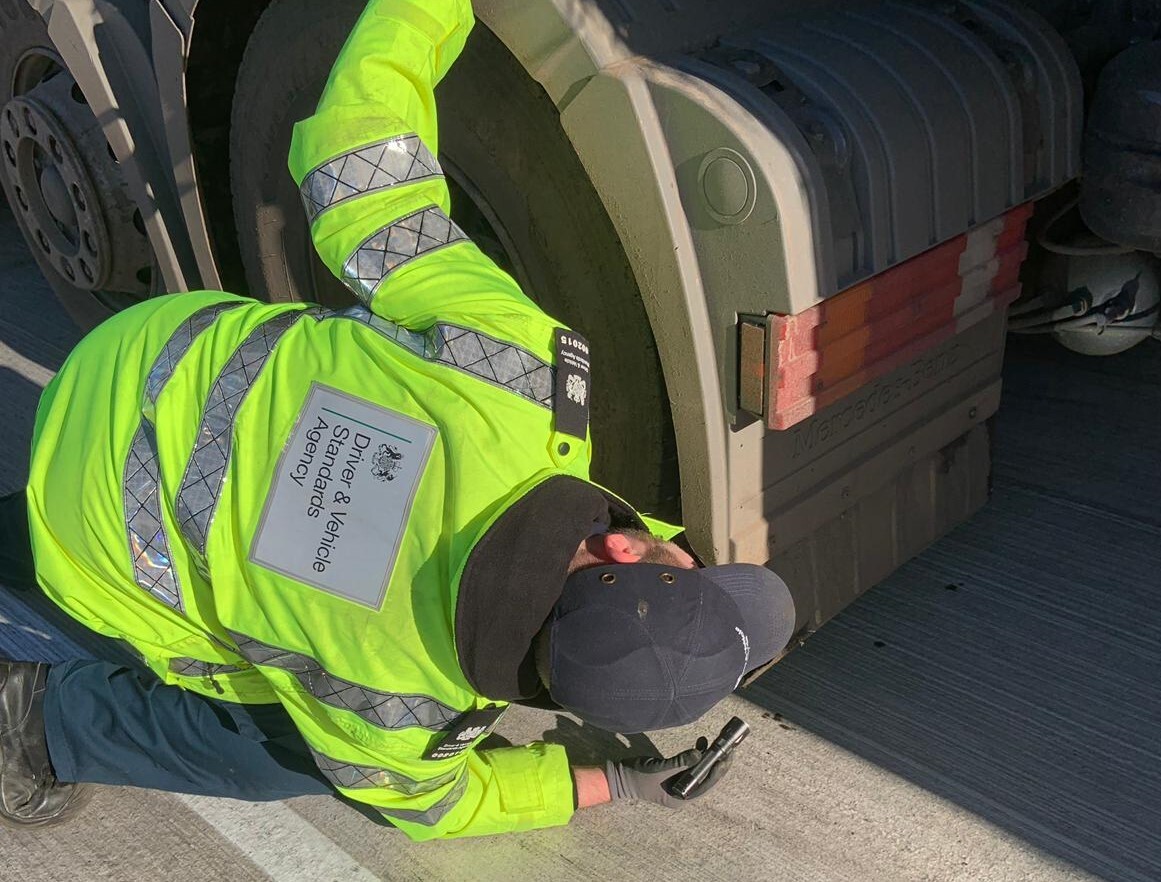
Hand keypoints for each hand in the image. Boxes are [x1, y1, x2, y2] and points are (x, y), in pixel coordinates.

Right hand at [604, 737, 732, 808]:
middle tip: (729, 750)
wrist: (621, 776)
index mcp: (681, 798)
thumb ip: (680, 763)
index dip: (716, 773)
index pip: (705, 786)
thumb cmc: (638, 777)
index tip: (725, 759)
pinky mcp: (676, 773)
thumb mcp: (660, 770)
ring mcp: (680, 783)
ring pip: (700, 770)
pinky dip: (697, 754)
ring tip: (717, 743)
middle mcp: (683, 793)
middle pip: (706, 778)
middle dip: (717, 764)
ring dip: (708, 757)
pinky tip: (702, 742)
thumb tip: (699, 754)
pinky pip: (691, 764)